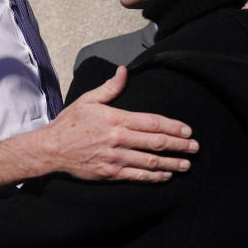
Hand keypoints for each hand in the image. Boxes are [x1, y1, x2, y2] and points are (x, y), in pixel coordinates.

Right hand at [37, 66, 196, 181]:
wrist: (52, 148)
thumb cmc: (70, 123)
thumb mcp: (89, 100)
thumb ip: (110, 88)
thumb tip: (124, 71)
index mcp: (116, 119)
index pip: (152, 123)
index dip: (173, 127)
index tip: (188, 130)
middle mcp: (119, 139)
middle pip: (156, 142)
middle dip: (179, 145)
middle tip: (195, 147)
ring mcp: (115, 158)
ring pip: (150, 161)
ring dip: (171, 163)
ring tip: (186, 164)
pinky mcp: (110, 173)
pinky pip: (137, 176)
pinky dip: (153, 176)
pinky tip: (165, 176)